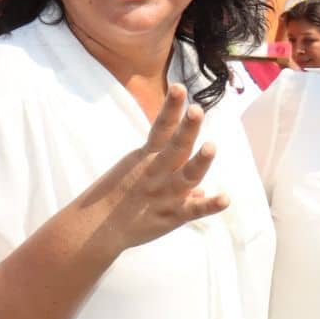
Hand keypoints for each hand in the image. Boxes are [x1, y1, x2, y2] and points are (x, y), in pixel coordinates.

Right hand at [81, 84, 227, 256]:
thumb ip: (171, 174)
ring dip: (200, 162)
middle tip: (197, 110)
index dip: (171, 109)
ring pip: (187, 175)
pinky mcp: (171, 216)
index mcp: (148, 157)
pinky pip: (192, 210)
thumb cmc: (119, 199)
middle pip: (176, 147)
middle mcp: (157, 172)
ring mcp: (165, 194)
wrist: (93, 230)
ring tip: (211, 147)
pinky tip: (225, 199)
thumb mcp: (141, 178)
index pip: (162, 128)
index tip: (180, 88)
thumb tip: (201, 191)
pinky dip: (208, 204)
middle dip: (187, 129)